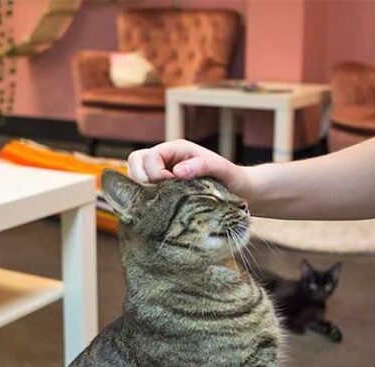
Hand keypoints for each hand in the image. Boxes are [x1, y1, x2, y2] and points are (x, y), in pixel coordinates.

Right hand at [127, 139, 251, 197]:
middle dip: (141, 180)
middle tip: (159, 195)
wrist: (239, 192)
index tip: (170, 186)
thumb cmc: (232, 178)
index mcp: (176, 149)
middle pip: (135, 162)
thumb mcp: (221, 169)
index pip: (148, 157)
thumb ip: (202, 166)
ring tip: (161, 202)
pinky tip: (158, 208)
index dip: (154, 173)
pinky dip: (144, 199)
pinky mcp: (161, 189)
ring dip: (142, 190)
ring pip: (135, 177)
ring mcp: (161, 173)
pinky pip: (142, 191)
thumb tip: (177, 171)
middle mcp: (165, 159)